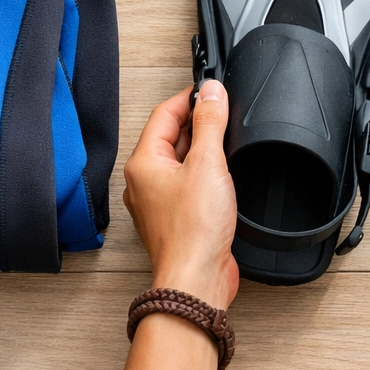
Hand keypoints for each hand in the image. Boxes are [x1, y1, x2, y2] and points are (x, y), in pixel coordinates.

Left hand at [122, 81, 239, 309]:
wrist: (196, 279)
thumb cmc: (193, 231)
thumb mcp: (207, 164)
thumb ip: (210, 123)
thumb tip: (211, 92)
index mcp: (143, 163)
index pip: (163, 114)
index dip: (189, 98)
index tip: (211, 90)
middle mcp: (145, 181)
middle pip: (170, 137)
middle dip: (197, 123)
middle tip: (224, 113)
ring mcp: (159, 202)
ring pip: (180, 162)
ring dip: (202, 150)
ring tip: (227, 142)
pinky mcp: (176, 218)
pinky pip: (188, 184)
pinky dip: (205, 174)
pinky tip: (223, 176)